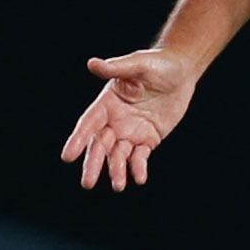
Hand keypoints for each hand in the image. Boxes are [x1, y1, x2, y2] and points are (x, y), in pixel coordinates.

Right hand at [60, 48, 196, 190]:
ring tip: (119, 185)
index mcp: (106, 104)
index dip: (78, 139)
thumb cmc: (157, 63)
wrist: (181, 71)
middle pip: (100, 146)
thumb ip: (116, 68)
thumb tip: (92, 63)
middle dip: (93, 164)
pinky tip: (140, 178)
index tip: (68, 156)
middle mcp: (115, 121)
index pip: (89, 124)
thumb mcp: (138, 64)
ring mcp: (130, 132)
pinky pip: (140, 157)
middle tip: (87, 183)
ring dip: (116, 170)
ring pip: (118, 155)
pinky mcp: (148, 139)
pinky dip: (138, 168)